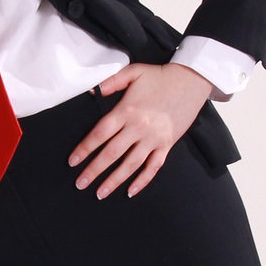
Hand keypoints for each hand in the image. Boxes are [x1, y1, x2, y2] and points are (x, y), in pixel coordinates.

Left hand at [68, 62, 213, 197]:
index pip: (100, 134)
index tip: (73, 161)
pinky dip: (143, 181)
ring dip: (114, 181)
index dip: (85, 149)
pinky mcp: (167, 144)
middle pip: (112, 153)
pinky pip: (154, 167)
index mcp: (127, 110)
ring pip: (131, 164)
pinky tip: (130, 192)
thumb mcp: (133, 72)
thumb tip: (91, 91)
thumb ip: (110, 81)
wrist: (192, 80)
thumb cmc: (160, 76)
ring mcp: (154, 138)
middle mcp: (139, 127)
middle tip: (80, 184)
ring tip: (100, 193)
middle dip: (94, 170)